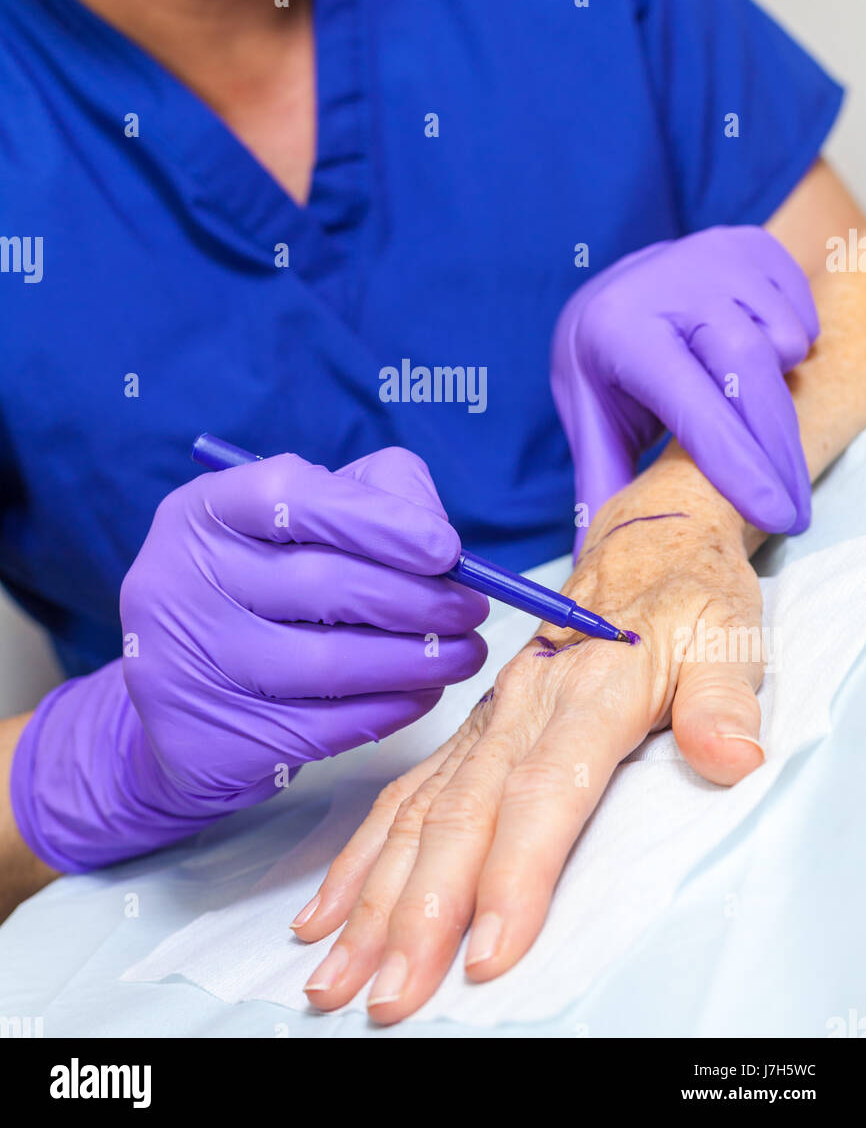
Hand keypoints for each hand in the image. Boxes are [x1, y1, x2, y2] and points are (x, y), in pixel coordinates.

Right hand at [10, 447, 486, 871]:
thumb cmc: (260, 593)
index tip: (446, 549)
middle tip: (473, 611)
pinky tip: (421, 693)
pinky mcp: (213, 741)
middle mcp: (180, 582)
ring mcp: (190, 667)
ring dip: (418, 660)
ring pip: (330, 663)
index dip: (377, 520)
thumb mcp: (292, 527)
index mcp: (203, 513)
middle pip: (322, 584)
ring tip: (463, 654)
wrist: (177, 709)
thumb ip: (368, 501)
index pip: (289, 497)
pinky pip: (325, 727)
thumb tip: (441, 539)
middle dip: (419, 599)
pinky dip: (390, 709)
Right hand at [294, 456, 765, 1022]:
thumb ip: (723, 700)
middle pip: (461, 817)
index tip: (491, 948)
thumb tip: (733, 758)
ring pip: (418, 815)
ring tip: (334, 971)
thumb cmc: (688, 599)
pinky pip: (403, 796)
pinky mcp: (471, 734)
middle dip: (419, 910)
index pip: (544, 791)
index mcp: (589, 690)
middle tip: (391, 991)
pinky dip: (361, 855)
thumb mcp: (728, 638)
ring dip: (373, 897)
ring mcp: (488, 723)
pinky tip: (329, 907)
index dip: (514, 872)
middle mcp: (523, 709)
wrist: (647, 546)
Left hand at [551, 225, 816, 553]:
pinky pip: (800, 314)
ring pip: (784, 345)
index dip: (738, 464)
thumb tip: (590, 563)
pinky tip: (749, 354)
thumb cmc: (607, 357)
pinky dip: (789, 346)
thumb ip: (601, 483)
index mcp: (622, 331)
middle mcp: (673, 285)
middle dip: (779, 454)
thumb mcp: (591, 413)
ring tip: (740, 402)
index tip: (777, 515)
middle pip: (751, 376)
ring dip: (778, 390)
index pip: (693, 405)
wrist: (622, 278)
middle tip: (794, 514)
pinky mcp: (755, 247)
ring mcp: (718, 257)